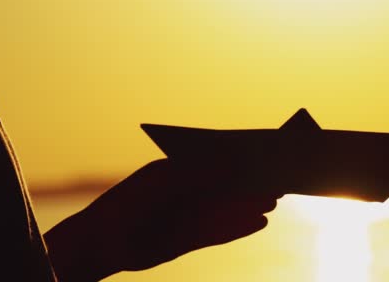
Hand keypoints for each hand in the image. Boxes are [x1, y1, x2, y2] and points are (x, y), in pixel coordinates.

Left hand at [44, 158, 280, 281]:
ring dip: (251, 203)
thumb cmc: (131, 203)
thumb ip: (201, 173)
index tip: (267, 146)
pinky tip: (262, 221)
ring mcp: (189, 214)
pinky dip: (241, 226)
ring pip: (226, 207)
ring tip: (278, 197)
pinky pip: (222, 231)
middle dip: (251, 177)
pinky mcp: (190, 238)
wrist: (104, 242)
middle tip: (283, 171)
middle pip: (224, 182)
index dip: (241, 152)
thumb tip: (235, 163)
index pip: (215, 155)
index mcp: (178, 167)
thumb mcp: (167, 183)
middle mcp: (186, 189)